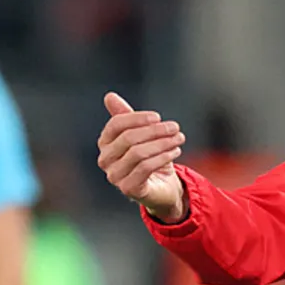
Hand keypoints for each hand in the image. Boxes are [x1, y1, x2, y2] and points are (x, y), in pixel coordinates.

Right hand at [97, 92, 186, 221]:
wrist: (163, 187)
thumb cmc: (152, 158)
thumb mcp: (143, 135)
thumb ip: (128, 117)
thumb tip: (110, 96)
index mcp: (106, 143)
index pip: (116, 125)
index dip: (137, 118)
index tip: (158, 117)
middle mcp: (106, 160)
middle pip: (128, 138)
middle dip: (155, 130)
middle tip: (174, 127)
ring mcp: (115, 176)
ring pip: (138, 153)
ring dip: (163, 143)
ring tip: (179, 138)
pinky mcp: (128, 188)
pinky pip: (145, 168)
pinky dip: (163, 156)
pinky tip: (175, 151)